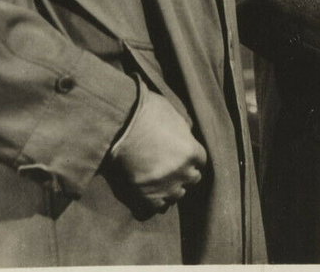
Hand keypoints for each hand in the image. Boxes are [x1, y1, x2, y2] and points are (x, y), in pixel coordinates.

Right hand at [109, 85, 206, 218]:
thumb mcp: (173, 116)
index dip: (192, 159)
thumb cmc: (145, 113)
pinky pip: (156, 207)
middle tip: (172, 168)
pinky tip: (149, 194)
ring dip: (170, 189)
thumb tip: (186, 135)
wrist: (118, 126)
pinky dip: (154, 202)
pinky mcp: (145, 196)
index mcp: (192, 151)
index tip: (183, 157)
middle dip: (184, 174)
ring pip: (176, 195)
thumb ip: (183, 131)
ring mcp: (165, 186)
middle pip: (192, 179)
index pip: (201, 162)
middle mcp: (182, 172)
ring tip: (161, 182)